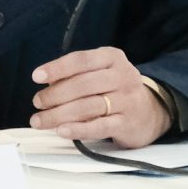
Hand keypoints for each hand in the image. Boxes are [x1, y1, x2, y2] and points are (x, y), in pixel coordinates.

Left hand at [29, 48, 168, 147]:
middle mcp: (122, 76)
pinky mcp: (128, 123)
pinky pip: (99, 126)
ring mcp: (127, 100)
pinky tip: (61, 130)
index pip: (81, 60)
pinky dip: (78, 129)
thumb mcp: (101, 73)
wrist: (150, 112)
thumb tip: (47, 86)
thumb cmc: (115, 90)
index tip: (37, 77)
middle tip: (37, 103)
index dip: (57, 68)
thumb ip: (77, 76)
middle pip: (82, 84)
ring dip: (59, 114)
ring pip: (87, 106)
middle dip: (54, 94)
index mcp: (112, 58)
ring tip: (40, 120)